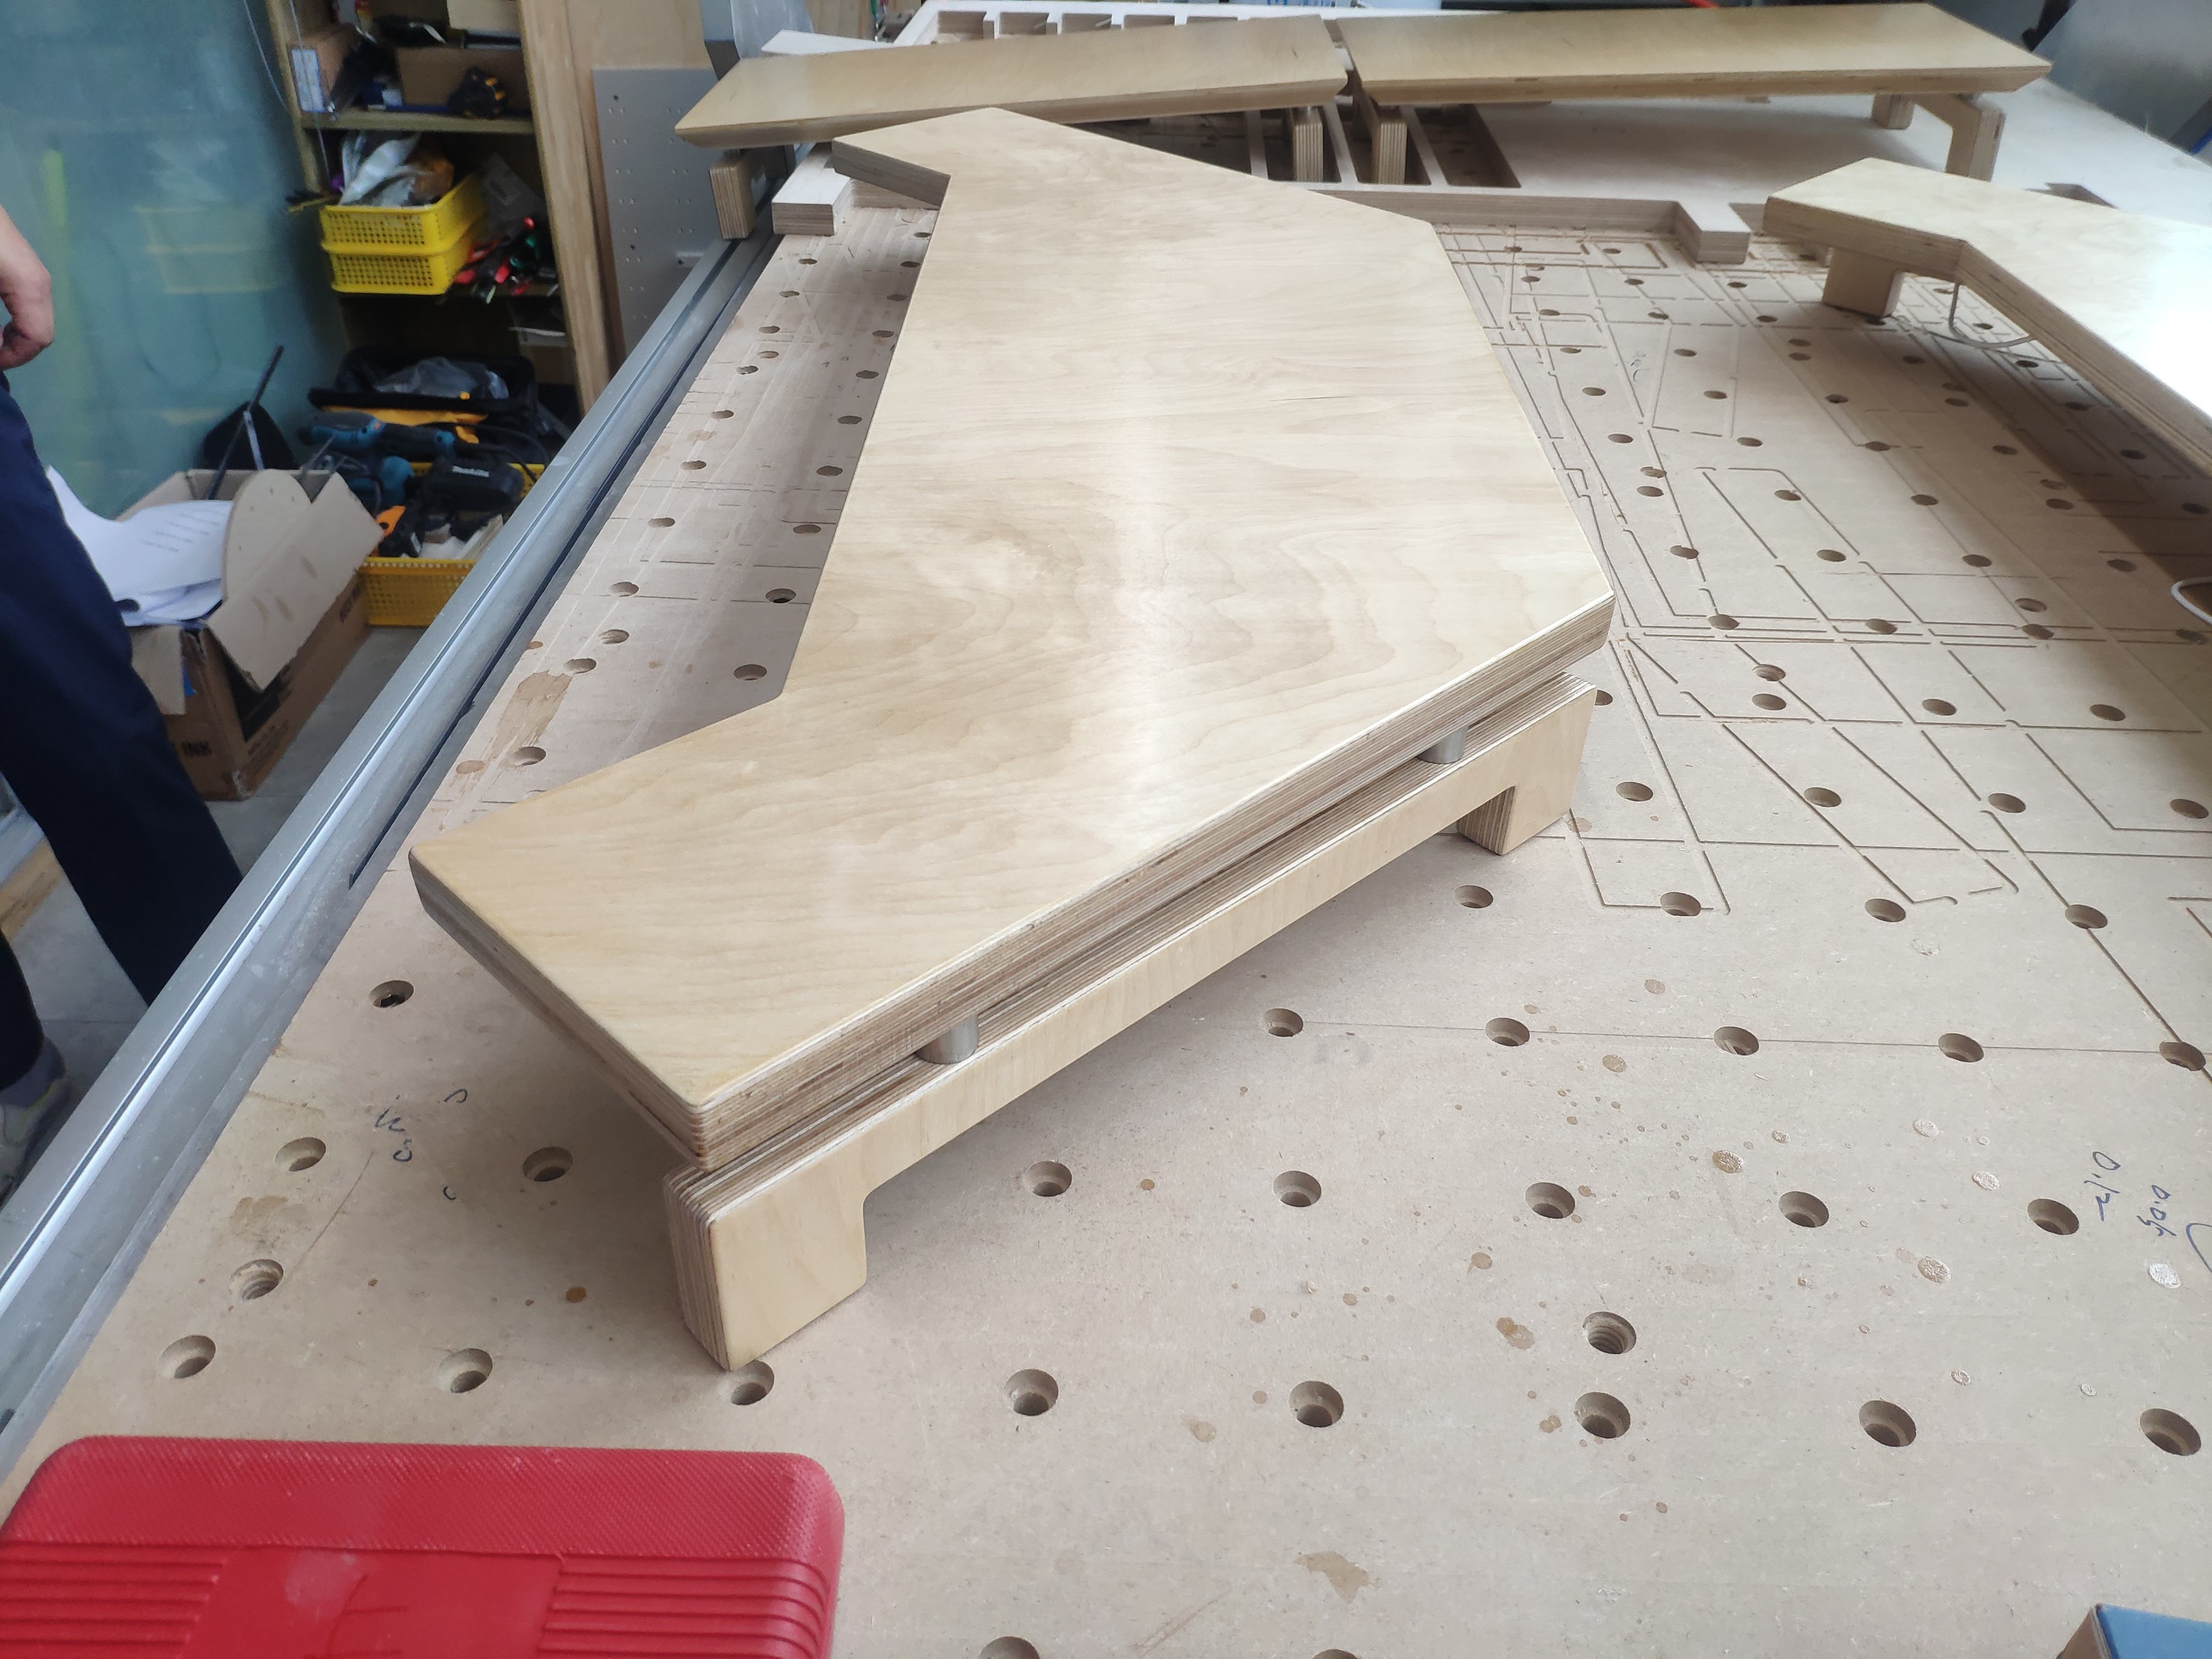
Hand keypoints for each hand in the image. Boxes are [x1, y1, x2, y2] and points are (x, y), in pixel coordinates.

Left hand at [0, 206, 53, 370]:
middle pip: (36, 330)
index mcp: (32, 287)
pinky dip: (7, 315)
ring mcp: (29, 270)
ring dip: (8, 333)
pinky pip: (20, 299)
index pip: (38, 338)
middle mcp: (39, 282)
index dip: (11, 359)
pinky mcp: (14, 261)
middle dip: (10, 348)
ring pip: (30, 315)